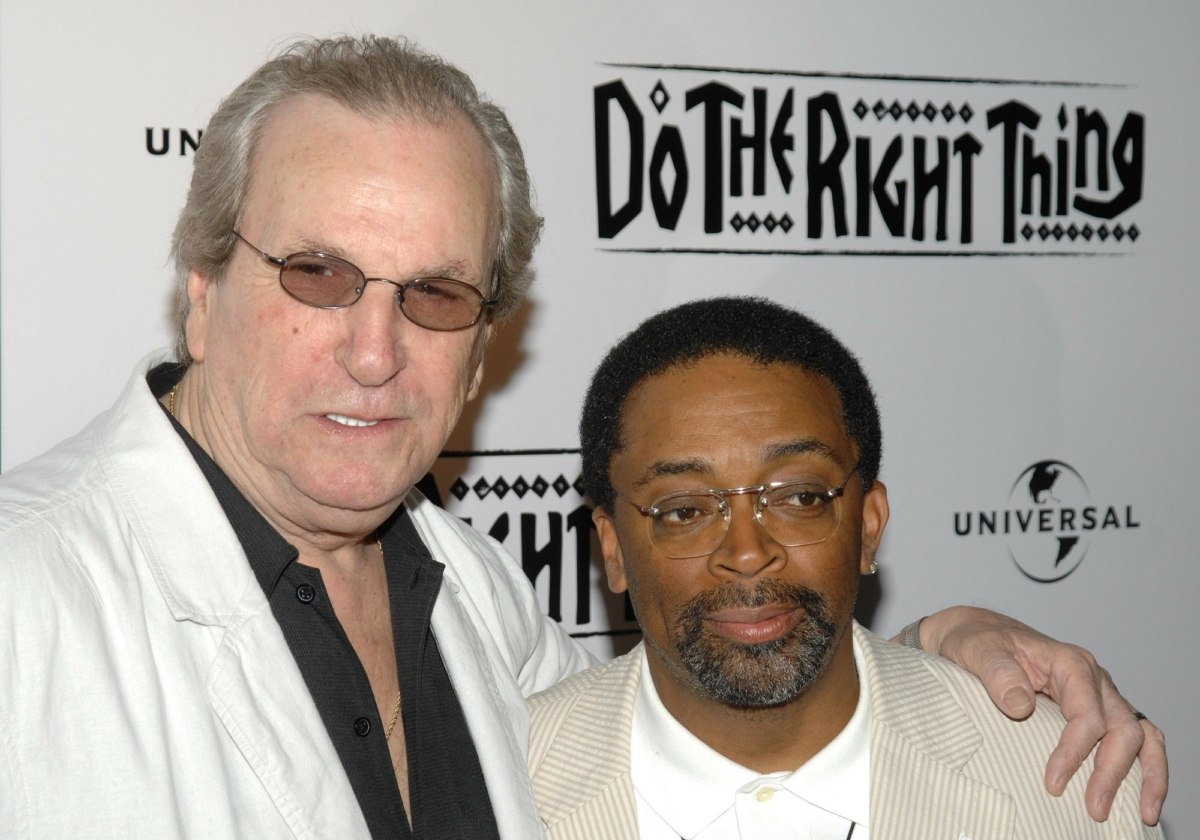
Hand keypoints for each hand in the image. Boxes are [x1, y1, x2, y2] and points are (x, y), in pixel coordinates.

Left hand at [911, 606, 1166, 824]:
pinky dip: (1146, 768)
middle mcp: (1094, 679)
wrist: (978, 635)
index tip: (1054, 783)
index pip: (1086, 712)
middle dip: (1112, 771)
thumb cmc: (979, 642)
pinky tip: (1140, 799)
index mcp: (1069, 662)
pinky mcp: (1099, 712)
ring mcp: (1100, 696)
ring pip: (1141, 734)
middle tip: (1094, 809)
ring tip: (1142, 813)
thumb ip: (997, 672)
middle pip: (1122, 727)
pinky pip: (1136, 739)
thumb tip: (1020, 704)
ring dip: (1146, 774)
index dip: (1074, 750)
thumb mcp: (978, 650)